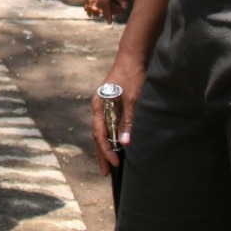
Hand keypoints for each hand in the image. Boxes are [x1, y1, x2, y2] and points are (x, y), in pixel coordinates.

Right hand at [90, 59, 144, 174]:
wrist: (132, 57)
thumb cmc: (132, 76)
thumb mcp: (132, 99)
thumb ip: (128, 121)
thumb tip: (125, 143)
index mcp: (100, 106)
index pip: (100, 134)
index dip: (106, 151)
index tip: (115, 165)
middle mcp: (99, 107)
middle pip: (98, 135)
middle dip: (102, 154)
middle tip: (106, 173)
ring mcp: (104, 105)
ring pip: (103, 130)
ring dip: (106, 147)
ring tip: (110, 162)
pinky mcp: (112, 103)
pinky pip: (108, 124)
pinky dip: (110, 136)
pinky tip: (116, 143)